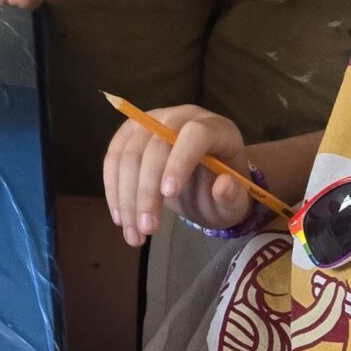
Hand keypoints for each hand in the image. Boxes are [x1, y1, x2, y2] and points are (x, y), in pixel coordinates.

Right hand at [104, 104, 250, 246]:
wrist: (204, 181)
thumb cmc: (223, 189)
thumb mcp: (236, 201)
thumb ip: (233, 197)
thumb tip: (223, 185)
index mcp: (215, 128)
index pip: (195, 134)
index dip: (180, 160)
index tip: (169, 194)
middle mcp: (180, 117)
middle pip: (155, 145)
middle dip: (146, 190)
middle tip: (147, 229)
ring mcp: (151, 121)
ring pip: (128, 154)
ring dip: (125, 197)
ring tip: (134, 234)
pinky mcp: (130, 134)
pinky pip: (113, 159)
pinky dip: (113, 190)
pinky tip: (120, 218)